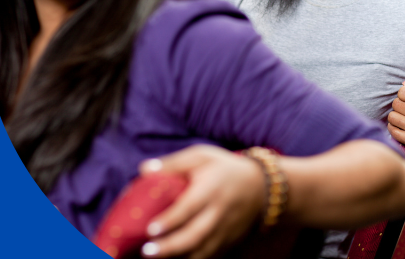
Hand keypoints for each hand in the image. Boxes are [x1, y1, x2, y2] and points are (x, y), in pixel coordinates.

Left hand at [140, 145, 266, 258]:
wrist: (261, 186)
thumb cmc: (224, 168)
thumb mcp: (201, 156)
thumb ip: (173, 163)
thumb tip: (143, 169)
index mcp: (210, 190)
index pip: (189, 208)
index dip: (170, 220)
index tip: (150, 229)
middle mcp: (218, 213)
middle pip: (195, 235)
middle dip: (170, 246)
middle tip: (147, 252)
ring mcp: (224, 230)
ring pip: (202, 250)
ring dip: (180, 258)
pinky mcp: (228, 241)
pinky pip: (210, 256)